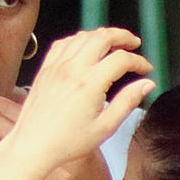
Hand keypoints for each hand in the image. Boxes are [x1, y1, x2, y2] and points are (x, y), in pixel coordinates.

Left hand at [6, 29, 154, 172]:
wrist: (33, 145)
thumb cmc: (67, 141)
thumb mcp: (105, 127)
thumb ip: (128, 102)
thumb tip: (146, 84)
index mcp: (89, 83)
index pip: (121, 59)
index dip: (138, 61)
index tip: (145, 69)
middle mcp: (72, 69)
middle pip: (102, 37)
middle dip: (123, 36)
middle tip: (134, 43)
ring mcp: (56, 67)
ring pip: (82, 36)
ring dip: (101, 35)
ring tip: (113, 43)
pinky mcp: (45, 69)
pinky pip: (62, 43)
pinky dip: (78, 39)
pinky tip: (85, 46)